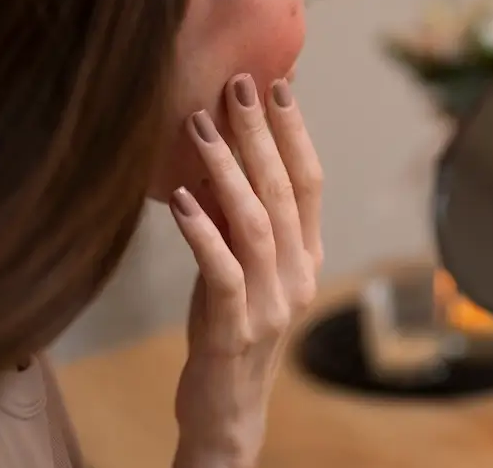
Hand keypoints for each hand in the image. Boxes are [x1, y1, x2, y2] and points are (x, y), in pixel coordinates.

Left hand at [169, 74, 322, 467]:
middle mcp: (299, 275)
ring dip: (228, 170)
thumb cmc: (230, 325)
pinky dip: (203, 231)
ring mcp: (272, 304)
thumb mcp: (243, 266)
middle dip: (261, 135)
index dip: (295, 133)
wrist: (227, 407)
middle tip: (238, 86)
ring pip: (257, 224)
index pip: (310, 182)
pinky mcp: (236, 330)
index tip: (278, 85)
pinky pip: (223, 272)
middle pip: (285, 192)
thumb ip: (241, 220)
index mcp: (307, 256)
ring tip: (199, 126)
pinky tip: (182, 199)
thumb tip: (220, 153)